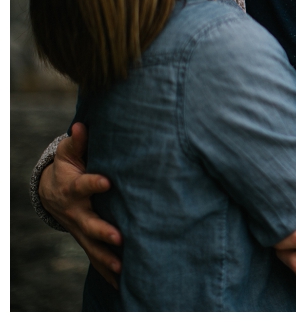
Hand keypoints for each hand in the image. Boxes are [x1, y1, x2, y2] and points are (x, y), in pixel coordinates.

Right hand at [39, 122, 121, 288]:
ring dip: (107, 258)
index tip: (106, 181)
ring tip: (124, 268)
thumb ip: (77, 142)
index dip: (93, 183)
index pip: (84, 185)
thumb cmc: (70, 167)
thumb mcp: (70, 153)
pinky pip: (97, 258)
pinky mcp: (87, 241)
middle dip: (103, 231)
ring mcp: (81, 229)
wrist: (54, 192)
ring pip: (93, 246)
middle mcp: (77, 212)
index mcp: (74, 188)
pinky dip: (107, 272)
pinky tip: (123, 285)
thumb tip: (81, 127)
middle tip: (120, 238)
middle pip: (89, 223)